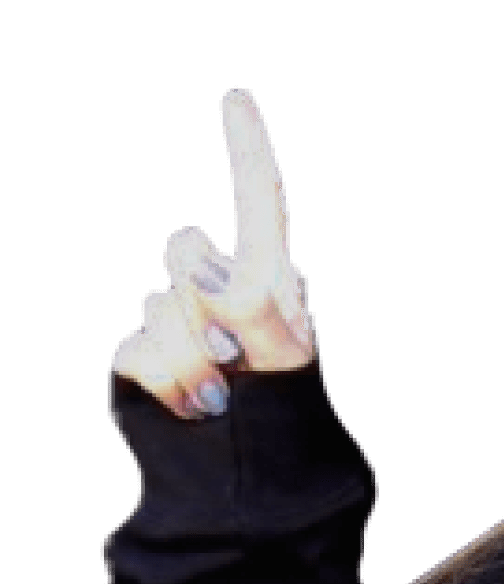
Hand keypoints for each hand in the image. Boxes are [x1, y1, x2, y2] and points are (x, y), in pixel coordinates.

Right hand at [112, 87, 315, 419]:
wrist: (251, 485)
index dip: (248, 149)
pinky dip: (168, 386)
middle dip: (206, 303)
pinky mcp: (144, 358)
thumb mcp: (282, 358)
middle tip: (237, 356)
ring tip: (224, 400)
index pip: (259, 201)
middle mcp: (216, 289)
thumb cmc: (283, 417)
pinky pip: (140, 353)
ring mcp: (176, 322)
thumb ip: (247, 302)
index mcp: (266, 277)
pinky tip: (193, 412)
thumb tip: (190, 257)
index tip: (238, 98)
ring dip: (194, 362)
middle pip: (185, 255)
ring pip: (160, 311)